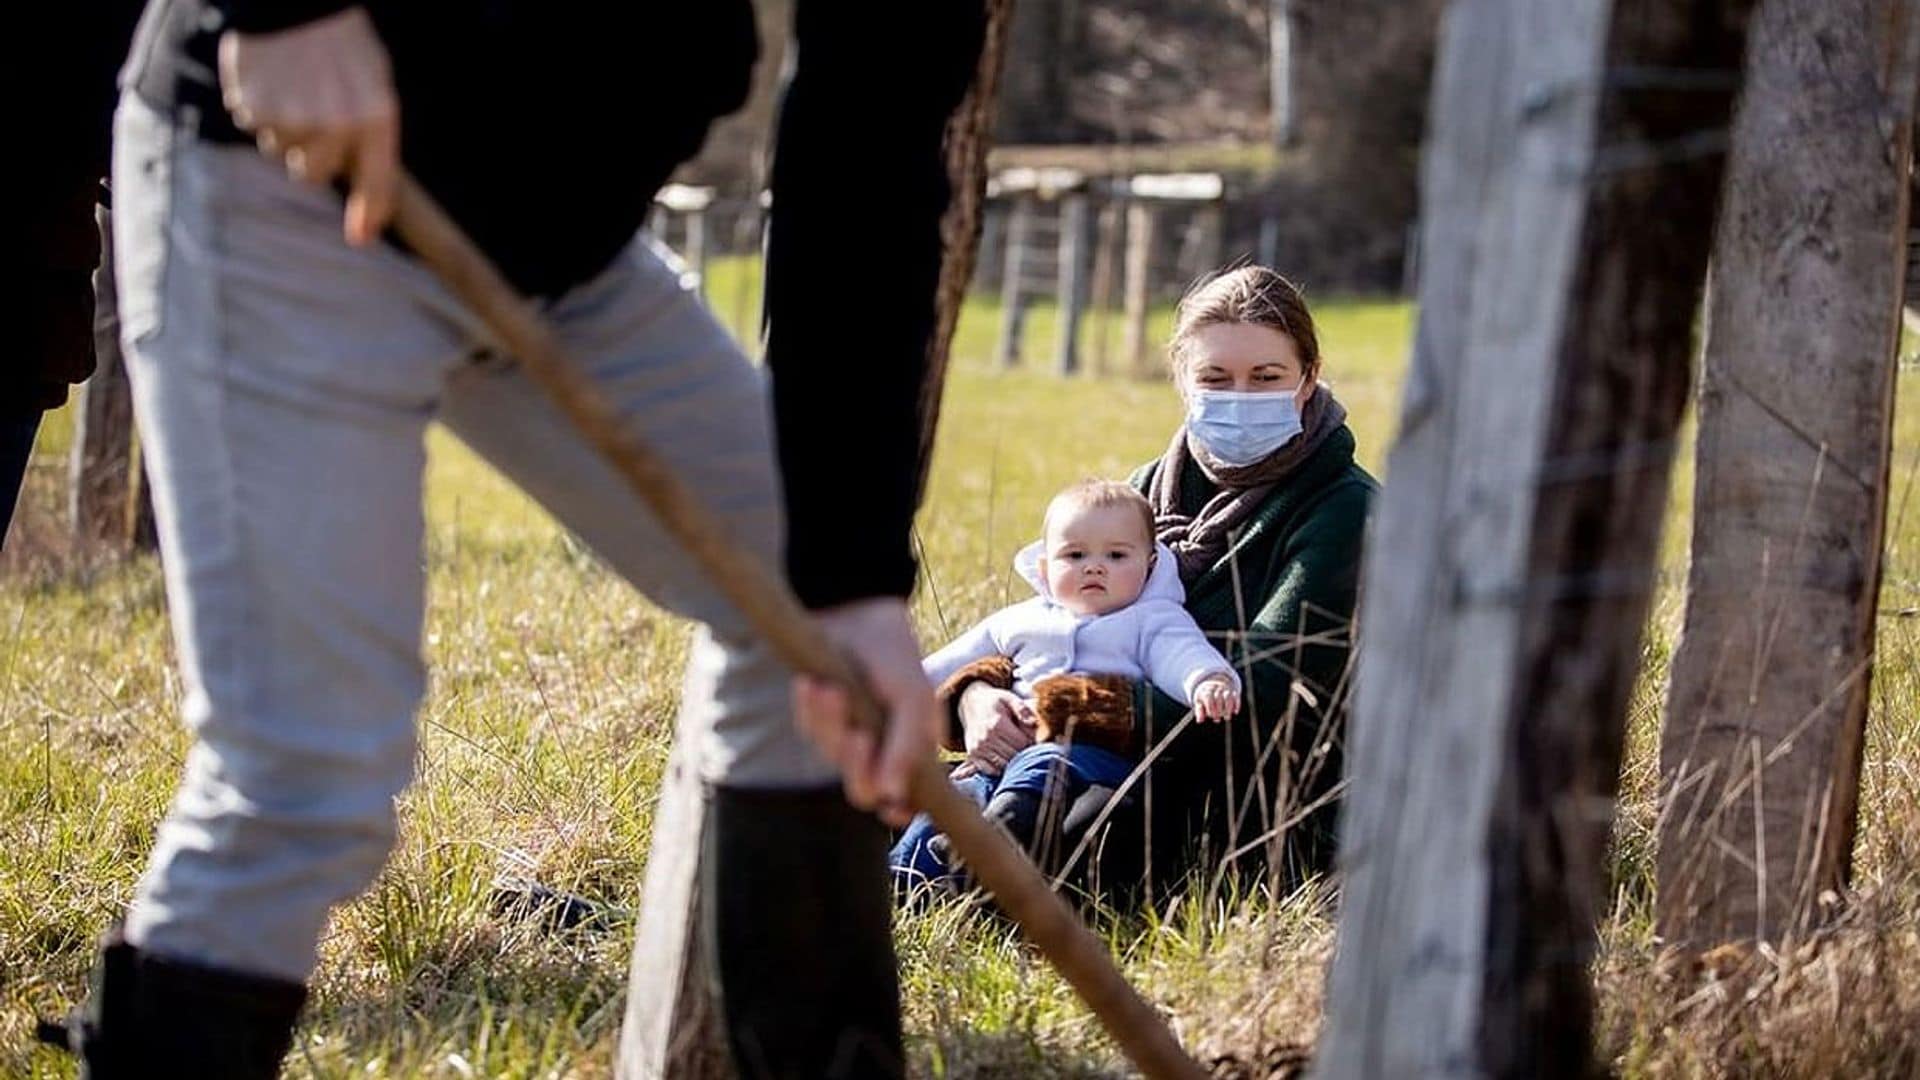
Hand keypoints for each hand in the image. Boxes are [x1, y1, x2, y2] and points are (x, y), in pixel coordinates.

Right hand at [218, 7, 398, 246]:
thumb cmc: (340, 45)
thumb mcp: (373, 85)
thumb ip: (371, 136)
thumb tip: (363, 192)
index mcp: (375, 117)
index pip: (378, 180)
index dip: (369, 211)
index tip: (359, 237)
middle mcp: (336, 125)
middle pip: (311, 174)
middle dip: (309, 153)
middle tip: (311, 112)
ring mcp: (292, 118)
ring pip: (279, 149)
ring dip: (283, 128)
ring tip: (292, 85)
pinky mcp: (254, 107)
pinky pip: (252, 125)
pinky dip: (257, 107)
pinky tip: (269, 78)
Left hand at [791, 598, 938, 826]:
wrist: (854, 611)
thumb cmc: (893, 656)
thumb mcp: (913, 699)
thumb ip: (908, 748)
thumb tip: (894, 797)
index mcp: (911, 750)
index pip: (904, 801)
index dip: (897, 809)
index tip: (889, 806)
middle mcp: (880, 749)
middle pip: (862, 788)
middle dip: (856, 763)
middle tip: (857, 735)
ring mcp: (848, 735)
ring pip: (833, 757)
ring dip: (830, 725)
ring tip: (830, 689)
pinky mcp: (818, 717)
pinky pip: (809, 730)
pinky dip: (810, 710)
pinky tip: (812, 684)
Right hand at [956, 681, 1034, 772]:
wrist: (971, 704)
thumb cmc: (995, 702)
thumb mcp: (1010, 698)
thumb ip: (1023, 709)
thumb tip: (1033, 722)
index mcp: (997, 725)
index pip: (1022, 744)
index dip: (1031, 743)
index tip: (1032, 738)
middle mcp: (985, 739)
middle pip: (1014, 756)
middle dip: (1023, 753)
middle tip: (1024, 744)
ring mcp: (978, 749)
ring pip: (1004, 765)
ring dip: (1012, 761)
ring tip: (1014, 749)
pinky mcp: (973, 755)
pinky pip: (991, 770)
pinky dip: (1000, 768)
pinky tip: (1004, 758)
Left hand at [1192, 676, 1239, 721]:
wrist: (1215, 684)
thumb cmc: (1205, 696)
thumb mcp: (1200, 702)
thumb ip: (1199, 711)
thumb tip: (1200, 720)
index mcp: (1207, 690)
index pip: (1209, 698)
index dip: (1211, 709)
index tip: (1212, 717)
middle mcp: (1217, 688)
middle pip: (1218, 697)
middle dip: (1218, 709)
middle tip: (1217, 719)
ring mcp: (1226, 689)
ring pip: (1228, 696)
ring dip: (1228, 708)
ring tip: (1227, 717)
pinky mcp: (1233, 692)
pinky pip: (1237, 697)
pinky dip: (1237, 704)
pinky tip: (1235, 712)